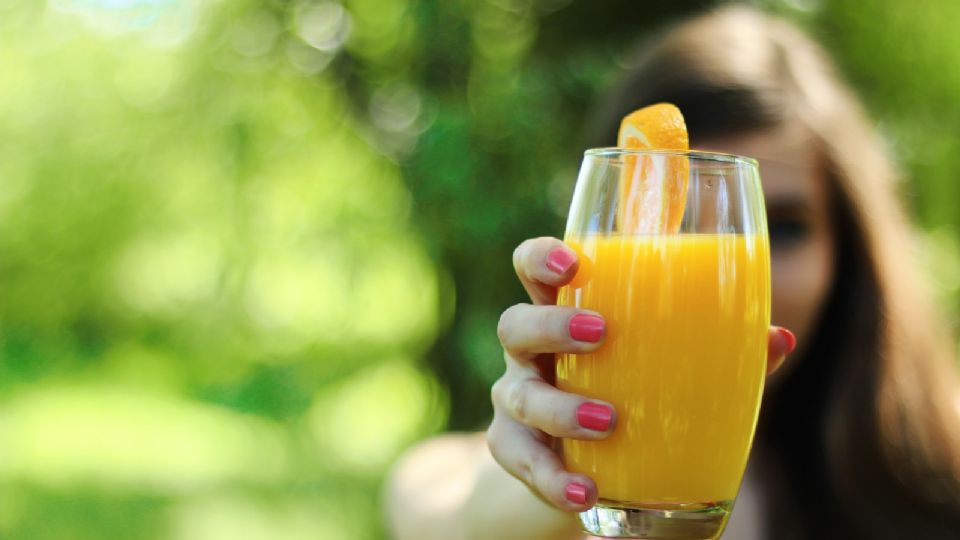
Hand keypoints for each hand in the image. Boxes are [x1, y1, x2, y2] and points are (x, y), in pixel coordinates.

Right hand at [487, 236, 795, 510]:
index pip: (535, 269)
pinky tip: (585, 491)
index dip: (542, 258)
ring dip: (561, 408)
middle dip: (551, 324)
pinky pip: (522, 461)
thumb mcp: (668, 371)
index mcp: (566, 315)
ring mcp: (518, 401)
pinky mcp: (515, 450)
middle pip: (516, 324)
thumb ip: (717, 353)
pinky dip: (553, 478)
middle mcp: (532, 354)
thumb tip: (779, 338)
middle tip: (599, 333)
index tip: (573, 262)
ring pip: (518, 396)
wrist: (593, 469)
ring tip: (607, 421)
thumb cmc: (634, 396)